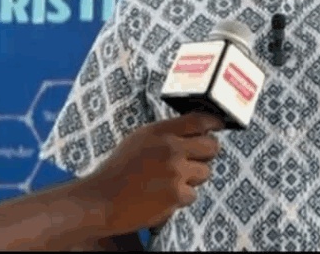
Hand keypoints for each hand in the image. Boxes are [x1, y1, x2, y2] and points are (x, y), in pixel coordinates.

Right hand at [81, 113, 223, 235]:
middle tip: (195, 161)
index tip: (218, 126)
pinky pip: (193, 194)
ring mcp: (175, 171)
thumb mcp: (139, 140)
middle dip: (207, 154)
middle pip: (211, 146)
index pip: (198, 120)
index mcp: (159, 131)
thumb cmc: (119, 170)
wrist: (101, 200)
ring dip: (193, 179)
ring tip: (170, 182)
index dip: (213, 123)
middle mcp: (170, 147)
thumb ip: (165, 134)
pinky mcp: (176, 194)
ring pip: (205, 172)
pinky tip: (163, 197)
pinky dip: (181, 198)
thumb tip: (193, 131)